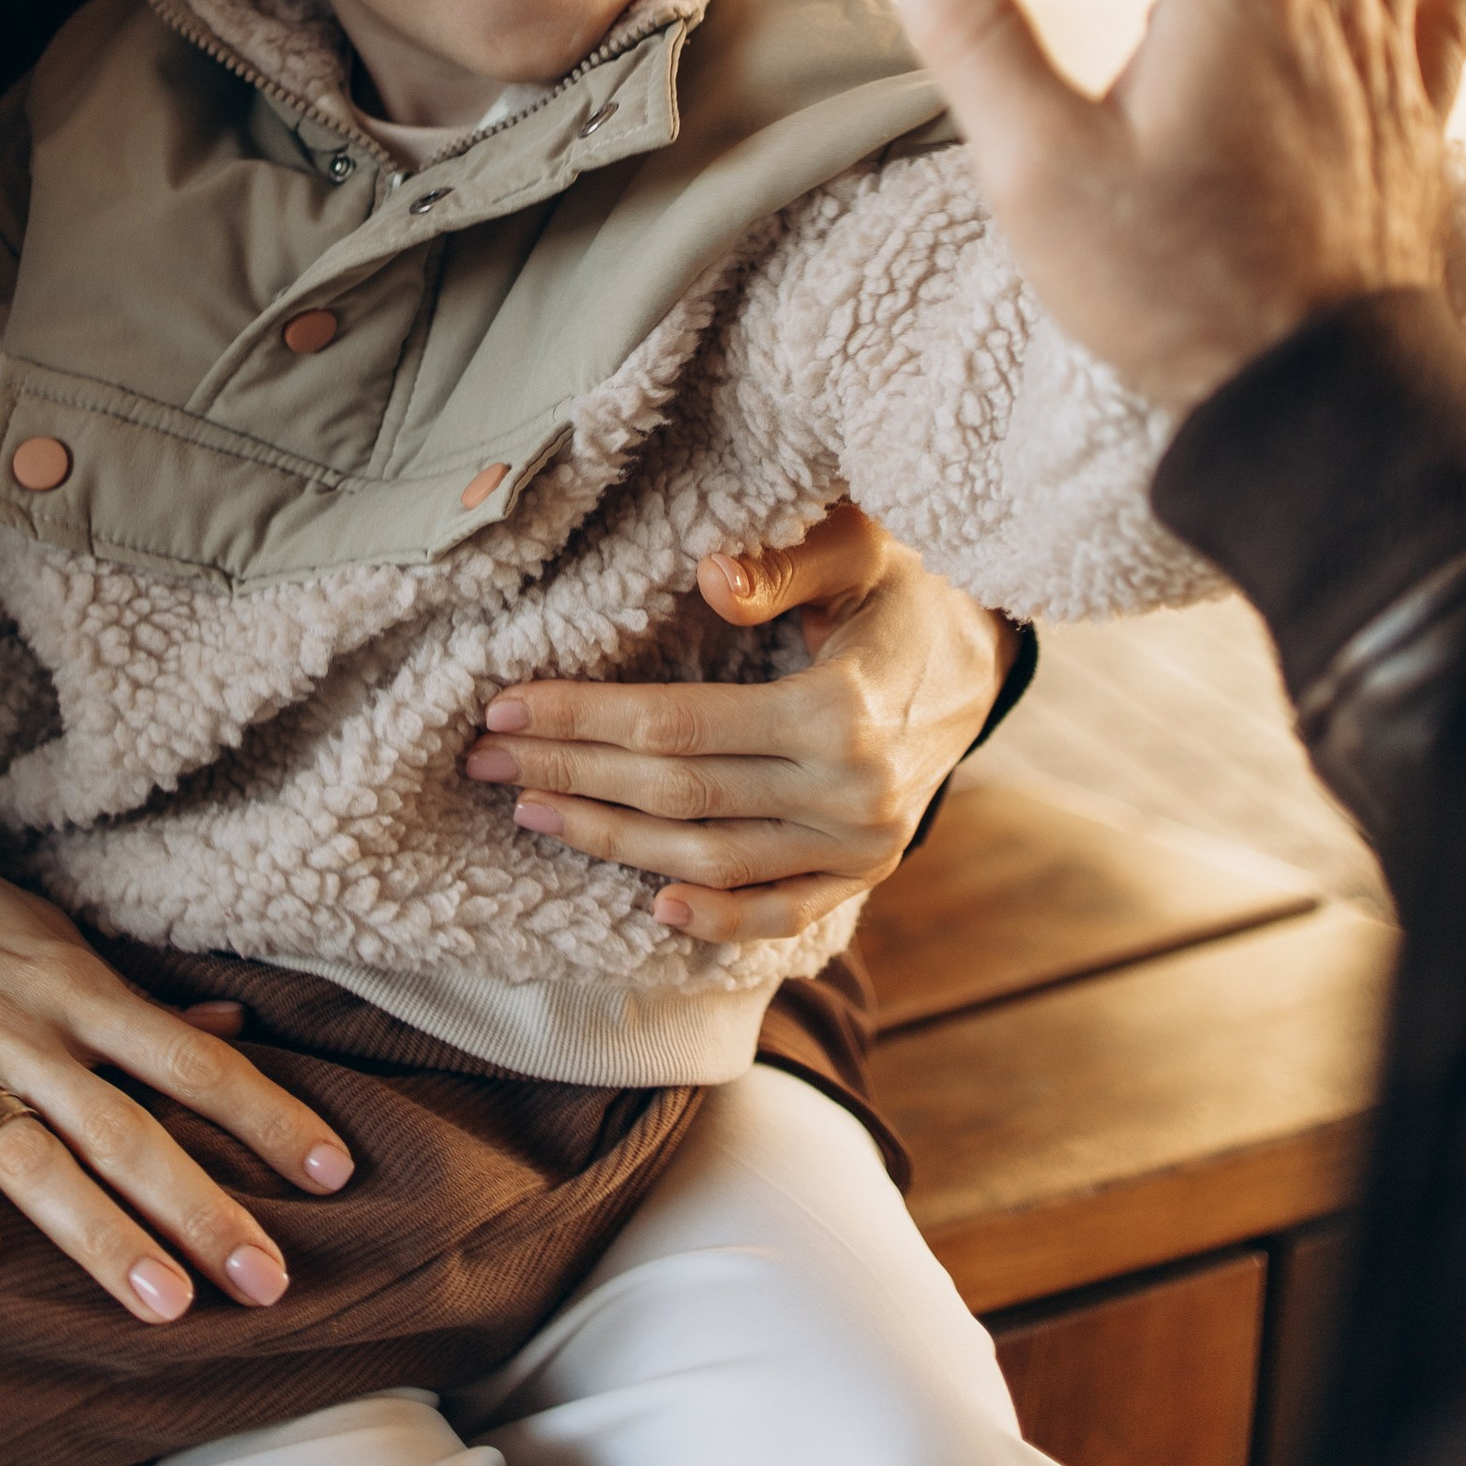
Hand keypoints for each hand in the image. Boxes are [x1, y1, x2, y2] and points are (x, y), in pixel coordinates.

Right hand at [0, 829, 355, 1323]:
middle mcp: (26, 1038)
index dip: (267, 1117)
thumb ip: (142, 1008)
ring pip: (36, 1164)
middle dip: (202, 1210)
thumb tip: (235, 1033)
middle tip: (268, 1282)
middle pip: (128, 1133)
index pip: (193, 1064)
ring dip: (102, 1237)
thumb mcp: (60, 943)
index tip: (335, 1173)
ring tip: (166, 1305)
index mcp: (81, 992)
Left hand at [463, 504, 1013, 944]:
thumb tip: (714, 576)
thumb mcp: (856, 548)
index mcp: (839, 711)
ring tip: (531, 806)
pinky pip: (780, 910)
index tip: (505, 704)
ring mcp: (861, 845)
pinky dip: (716, 916)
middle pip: (678, 796)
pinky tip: (649, 903)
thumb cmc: (900, 590)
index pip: (678, 725)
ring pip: (711, 858)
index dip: (584, 718)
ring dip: (611, 840)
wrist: (980, 660)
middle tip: (484, 757)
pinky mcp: (864, 873)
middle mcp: (852, 792)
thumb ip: (785, 562)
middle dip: (570, 774)